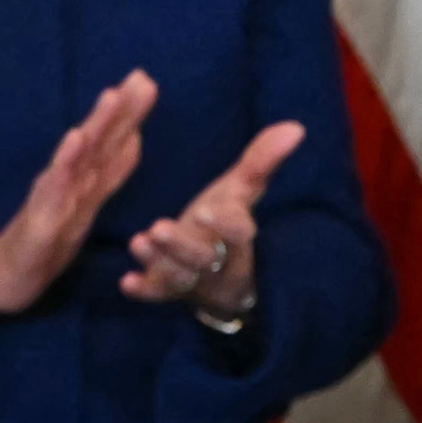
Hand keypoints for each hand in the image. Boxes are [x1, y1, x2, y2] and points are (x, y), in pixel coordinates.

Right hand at [0, 70, 153, 333]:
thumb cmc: (42, 244)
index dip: (130, 116)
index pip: (111, 145)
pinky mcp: (39, 221)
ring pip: (79, 158)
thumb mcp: (86, 208)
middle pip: (99, 142)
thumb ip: (109, 174)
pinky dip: (66, 162)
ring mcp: (52, 199)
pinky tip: (75, 139)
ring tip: (112, 96)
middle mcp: (68, 184)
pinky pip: (55, 189)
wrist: (0, 280)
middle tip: (141, 76)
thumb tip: (133, 140)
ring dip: (96, 126)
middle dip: (120, 110)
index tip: (148, 81)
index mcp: (82, 184)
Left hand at [123, 118, 300, 318]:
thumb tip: (296, 127)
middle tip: (159, 229)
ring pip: (178, 276)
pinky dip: (144, 290)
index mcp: (238, 238)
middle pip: (204, 259)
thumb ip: (262, 161)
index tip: (206, 211)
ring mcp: (192, 279)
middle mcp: (217, 262)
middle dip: (182, 246)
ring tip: (138, 242)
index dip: (225, 225)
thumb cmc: (225, 221)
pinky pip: (157, 295)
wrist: (221, 275)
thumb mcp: (242, 191)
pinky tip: (126, 283)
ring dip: (158, 261)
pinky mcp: (168, 291)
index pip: (239, 234)